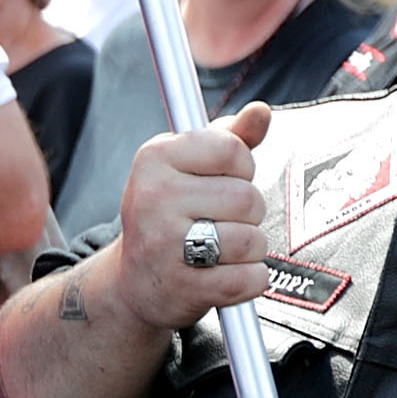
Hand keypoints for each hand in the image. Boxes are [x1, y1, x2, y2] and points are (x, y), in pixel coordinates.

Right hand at [111, 101, 272, 332]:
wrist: (134, 283)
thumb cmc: (171, 216)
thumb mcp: (189, 169)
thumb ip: (230, 138)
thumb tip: (261, 111)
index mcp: (154, 158)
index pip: (233, 150)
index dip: (240, 169)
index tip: (220, 183)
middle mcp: (153, 198)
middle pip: (248, 198)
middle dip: (247, 214)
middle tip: (218, 222)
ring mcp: (164, 244)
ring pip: (252, 240)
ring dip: (248, 250)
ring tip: (219, 251)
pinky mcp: (183, 287)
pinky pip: (251, 278)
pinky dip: (249, 280)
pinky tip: (223, 276)